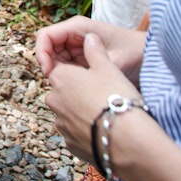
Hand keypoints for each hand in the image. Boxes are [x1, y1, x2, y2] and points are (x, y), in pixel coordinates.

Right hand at [35, 16, 144, 80]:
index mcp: (77, 27)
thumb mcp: (113, 61)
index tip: (48, 73)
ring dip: (57, 71)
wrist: (150, 55)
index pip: (45, 36)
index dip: (41, 54)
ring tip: (69, 86)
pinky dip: (66, 75)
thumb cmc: (135, 53)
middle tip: (57, 84)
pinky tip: (77, 85)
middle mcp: (74, 34)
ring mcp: (77, 45)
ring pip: (54, 58)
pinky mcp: (81, 56)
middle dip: (48, 65)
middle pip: (47, 48)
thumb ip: (89, 67)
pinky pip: (65, 65)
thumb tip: (66, 77)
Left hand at [43, 32, 143, 162]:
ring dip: (81, 111)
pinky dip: (86, 129)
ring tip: (105, 114)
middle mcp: (53, 100)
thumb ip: (95, 51)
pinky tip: (102, 129)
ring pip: (69, 112)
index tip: (94, 76)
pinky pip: (75, 132)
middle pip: (64, 91)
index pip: (61, 68)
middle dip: (79, 92)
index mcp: (60, 77)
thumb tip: (89, 38)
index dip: (79, 71)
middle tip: (102, 95)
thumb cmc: (117, 98)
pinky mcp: (68, 143)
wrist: (127, 139)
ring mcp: (60, 123)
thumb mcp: (108, 67)